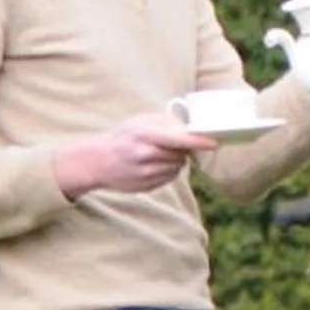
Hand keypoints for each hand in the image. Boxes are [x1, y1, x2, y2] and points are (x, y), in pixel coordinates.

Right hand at [55, 114, 212, 197]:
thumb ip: (165, 122)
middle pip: (180, 154)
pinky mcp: (146, 186)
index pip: (177, 139)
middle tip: (170, 143)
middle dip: (182, 149)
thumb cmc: (122, 137)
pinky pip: (170, 178)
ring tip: (158, 154)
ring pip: (177, 167)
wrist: (96, 161)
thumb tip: (191, 127)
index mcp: (144, 135)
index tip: (214, 143)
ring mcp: (144, 174)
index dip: (197, 142)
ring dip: (175, 160)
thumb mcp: (140, 122)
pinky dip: (168, 171)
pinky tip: (153, 164)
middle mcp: (144, 155)